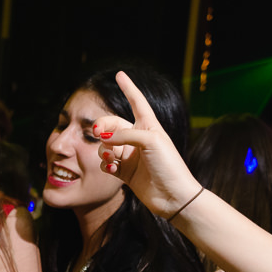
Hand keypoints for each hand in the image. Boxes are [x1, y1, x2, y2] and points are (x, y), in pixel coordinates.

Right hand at [92, 72, 202, 220]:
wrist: (173, 196)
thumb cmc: (169, 165)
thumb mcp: (150, 141)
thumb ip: (125, 134)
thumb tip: (104, 138)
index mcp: (149, 126)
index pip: (136, 102)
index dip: (128, 88)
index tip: (119, 74)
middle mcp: (138, 139)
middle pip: (112, 124)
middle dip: (102, 126)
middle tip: (97, 132)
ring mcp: (131, 156)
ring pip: (106, 145)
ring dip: (104, 149)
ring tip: (111, 157)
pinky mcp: (126, 173)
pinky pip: (107, 164)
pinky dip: (106, 165)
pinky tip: (112, 169)